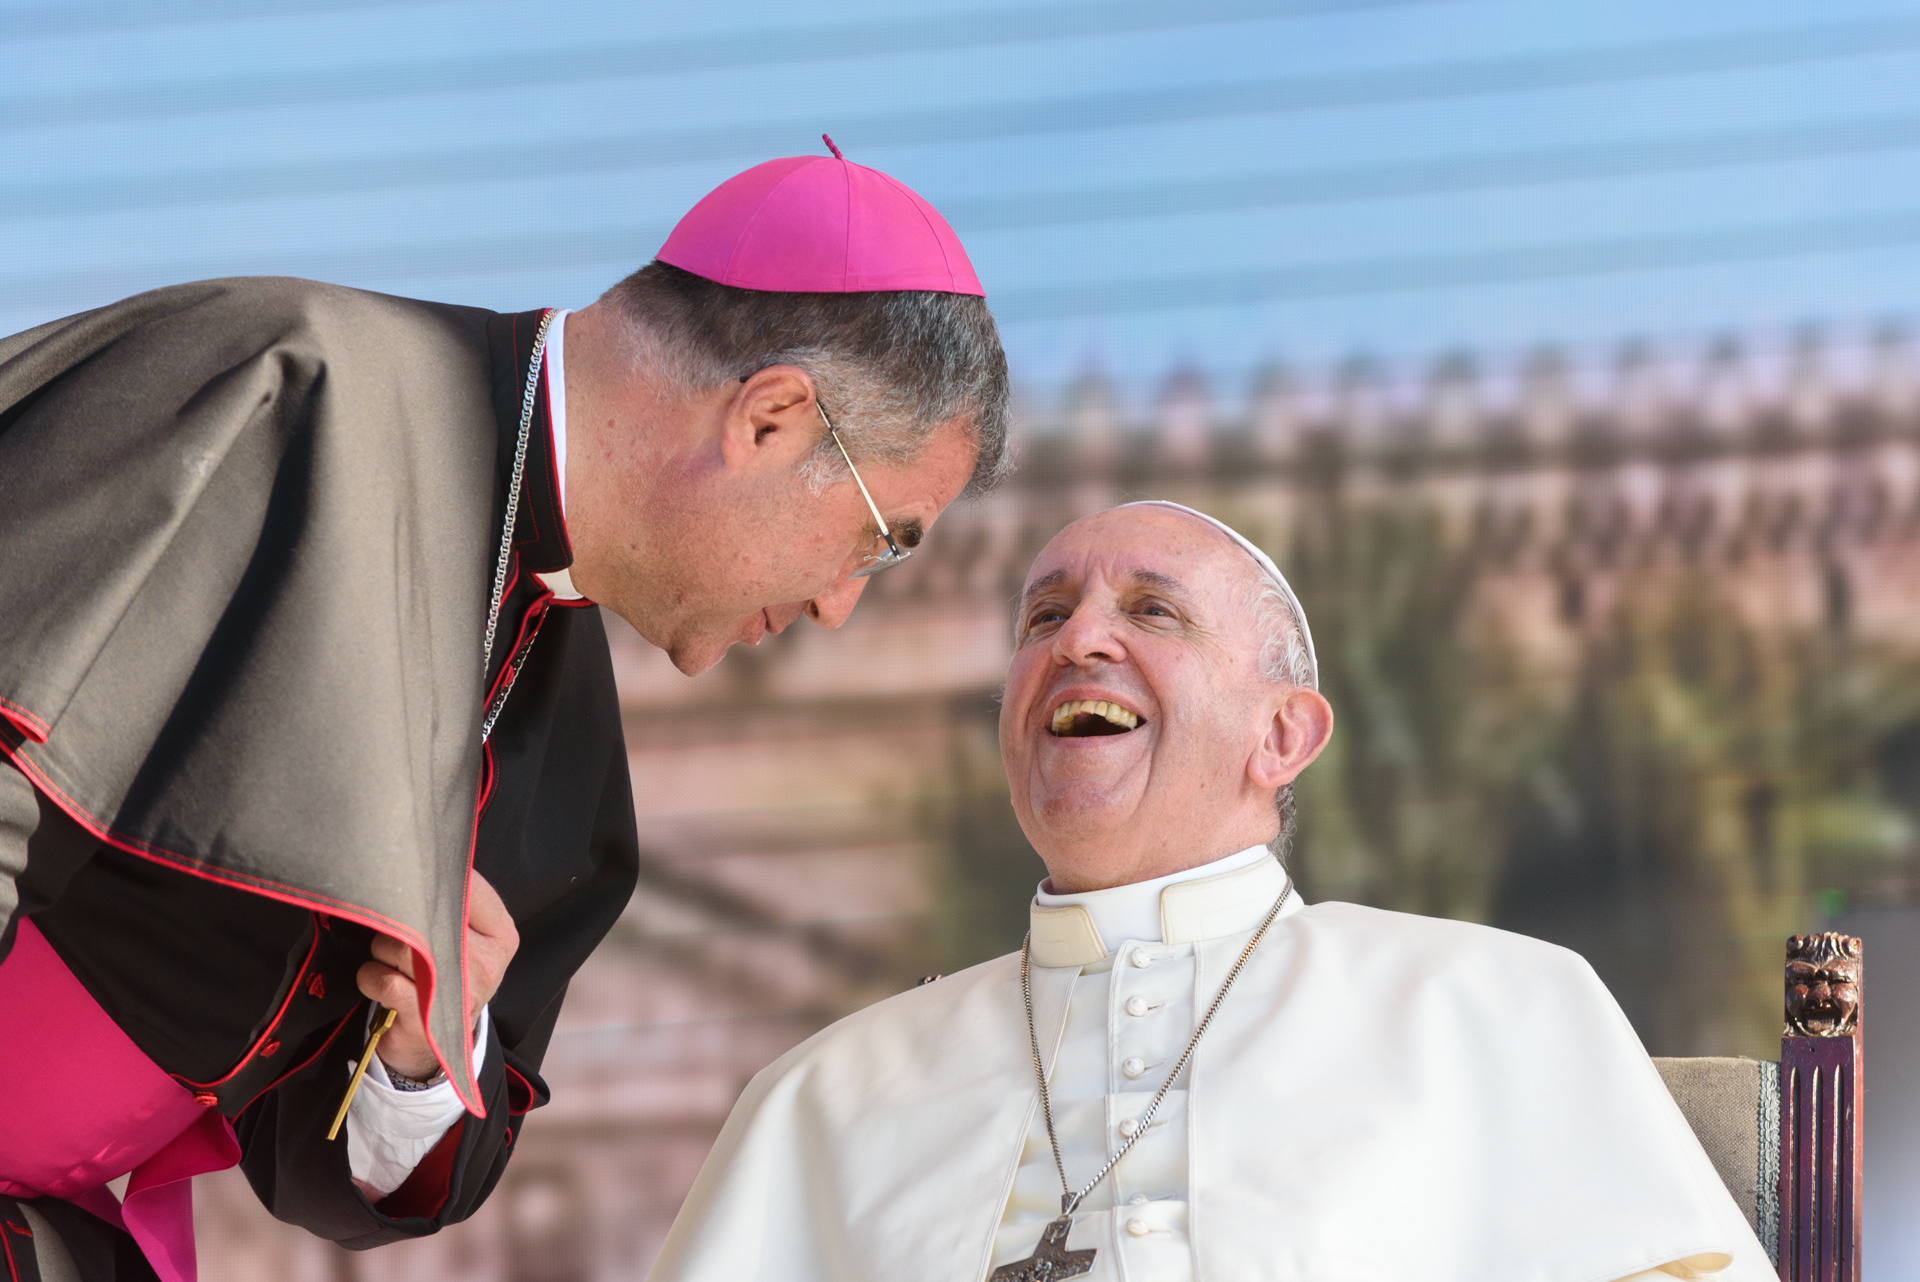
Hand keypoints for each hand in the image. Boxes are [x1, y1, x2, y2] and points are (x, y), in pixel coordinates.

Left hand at [356, 871, 518, 1081]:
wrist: (434, 1043)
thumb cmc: (444, 976)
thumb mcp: (465, 940)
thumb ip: (454, 904)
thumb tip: (420, 855)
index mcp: (502, 936)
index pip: (468, 887)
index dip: (431, 883)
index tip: (412, 888)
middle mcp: (486, 963)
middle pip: (426, 916)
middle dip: (402, 923)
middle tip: (399, 933)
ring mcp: (457, 993)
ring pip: (400, 947)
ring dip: (382, 951)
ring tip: (392, 963)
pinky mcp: (424, 1016)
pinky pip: (383, 979)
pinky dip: (370, 977)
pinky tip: (380, 983)